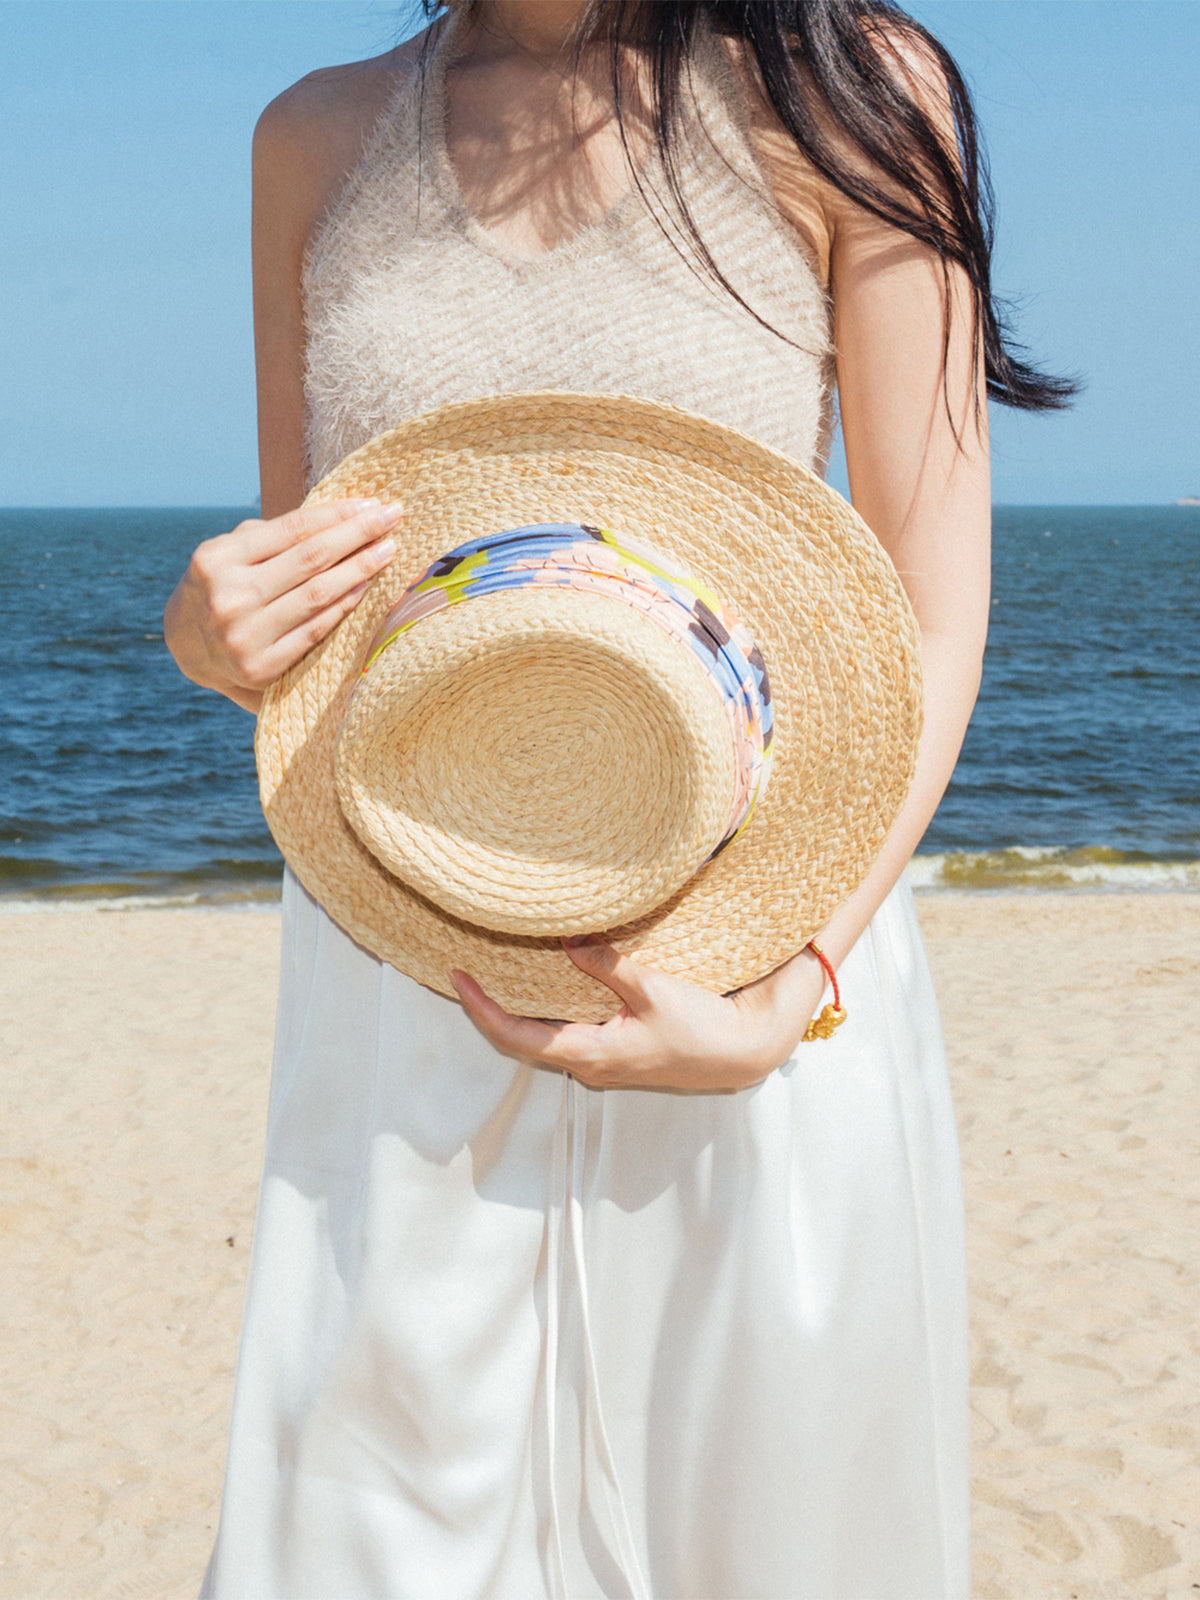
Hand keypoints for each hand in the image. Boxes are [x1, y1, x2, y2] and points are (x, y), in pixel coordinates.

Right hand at [163, 497, 403, 710]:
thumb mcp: (232, 553)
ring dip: (360, 569)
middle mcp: (228, 596)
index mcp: (217, 558)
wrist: (187, 647)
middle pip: (310, 559)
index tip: (374, 504)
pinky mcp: (260, 668)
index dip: (337, 514)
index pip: (292, 529)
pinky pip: (314, 630)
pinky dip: (344, 606)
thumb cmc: (224, 586)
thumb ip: (274, 536)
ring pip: (317, 595)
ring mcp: (243, 635)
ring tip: (388, 550)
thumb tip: (342, 513)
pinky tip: (366, 587)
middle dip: (358, 534)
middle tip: (394, 517)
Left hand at [449, 935, 827, 1090]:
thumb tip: (567, 938)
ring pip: (542, 1037)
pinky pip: (565, 1032)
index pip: (515, 1036)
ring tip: (493, 971)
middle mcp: (588, 1064)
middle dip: (489, 1007)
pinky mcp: (614, 1053)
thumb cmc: (700, 1029)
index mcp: (589, 1054)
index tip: (457, 978)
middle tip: (465, 969)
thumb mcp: (652, 991)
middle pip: (519, 1039)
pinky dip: (545, 1010)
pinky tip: (542, 983)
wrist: (740, 1054)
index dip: (481, 1008)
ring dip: (516, 1008)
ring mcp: (600, 1061)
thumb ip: (607, 966)